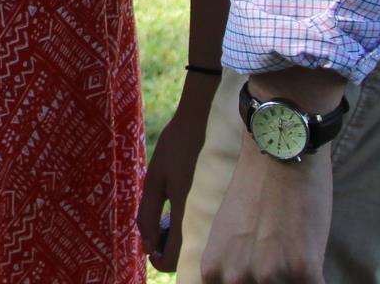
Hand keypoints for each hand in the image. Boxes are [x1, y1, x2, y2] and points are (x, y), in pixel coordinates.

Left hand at [138, 80, 216, 271]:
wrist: (210, 117)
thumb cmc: (178, 144)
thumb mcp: (155, 177)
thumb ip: (148, 214)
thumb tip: (148, 246)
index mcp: (188, 216)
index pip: (173, 263)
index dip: (158, 258)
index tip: (153, 244)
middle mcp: (209, 220)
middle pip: (191, 257)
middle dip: (174, 248)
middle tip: (164, 226)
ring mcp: (223, 212)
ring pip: (205, 243)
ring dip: (188, 237)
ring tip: (177, 212)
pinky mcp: (232, 202)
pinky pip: (216, 227)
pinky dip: (202, 223)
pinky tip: (194, 203)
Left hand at [198, 141, 331, 283]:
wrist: (280, 154)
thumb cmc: (254, 188)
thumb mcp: (226, 231)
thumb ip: (230, 264)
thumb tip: (240, 281)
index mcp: (214, 270)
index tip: (263, 276)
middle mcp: (237, 277)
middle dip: (277, 280)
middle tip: (282, 256)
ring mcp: (270, 275)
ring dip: (297, 278)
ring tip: (299, 255)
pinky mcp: (304, 270)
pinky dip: (318, 279)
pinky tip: (317, 266)